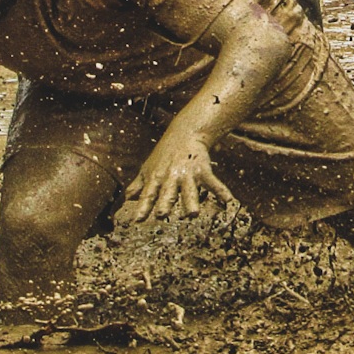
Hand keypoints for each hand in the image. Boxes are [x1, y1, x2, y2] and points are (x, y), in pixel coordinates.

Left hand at [115, 128, 233, 222]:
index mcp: (156, 179)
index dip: (142, 207)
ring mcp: (187, 174)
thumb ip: (138, 185)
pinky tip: (227, 201)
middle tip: (162, 215)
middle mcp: (171, 178)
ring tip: (193, 214)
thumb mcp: (148, 168)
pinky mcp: (203, 170)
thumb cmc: (163, 155)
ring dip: (191, 201)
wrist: (184, 132)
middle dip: (165, 204)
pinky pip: (213, 183)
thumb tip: (126, 198)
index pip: (148, 195)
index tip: (137, 221)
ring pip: (189, 190)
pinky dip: (221, 191)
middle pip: (167, 193)